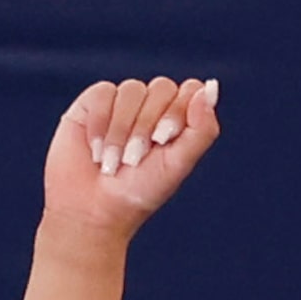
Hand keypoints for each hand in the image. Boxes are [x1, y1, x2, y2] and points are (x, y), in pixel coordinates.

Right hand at [43, 76, 221, 244]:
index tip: (163, 140)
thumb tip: (209, 88)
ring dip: (121, 130)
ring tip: (111, 162)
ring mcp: (123, 102)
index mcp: (177, 120)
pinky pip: (103, 93)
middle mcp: (152, 106)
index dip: (178, 111)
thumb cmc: (137, 193)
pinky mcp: (93, 103)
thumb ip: (202, 130)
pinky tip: (95, 150)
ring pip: (132, 90)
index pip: (190, 90)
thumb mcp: (177, 165)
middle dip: (147, 126)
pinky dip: (100, 124)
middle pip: (162, 87)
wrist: (91, 212)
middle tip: (133, 159)